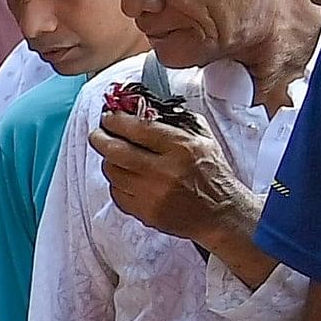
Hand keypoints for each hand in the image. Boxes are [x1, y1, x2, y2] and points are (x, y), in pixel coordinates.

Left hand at [91, 108, 261, 248]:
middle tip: (99, 133)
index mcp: (180, 147)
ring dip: (109, 159)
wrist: (221, 212)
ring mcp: (152, 194)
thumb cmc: (212, 172)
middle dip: (100, 137)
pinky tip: (128, 177)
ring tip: (117, 155)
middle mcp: (164, 171)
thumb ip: (173, 120)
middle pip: (114, 150)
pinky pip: (116, 192)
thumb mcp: (202, 137)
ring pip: (112, 171)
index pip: (135, 127)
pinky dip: (117, 182)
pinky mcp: (145, 212)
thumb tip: (141, 107)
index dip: (115, 119)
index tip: (109, 116)